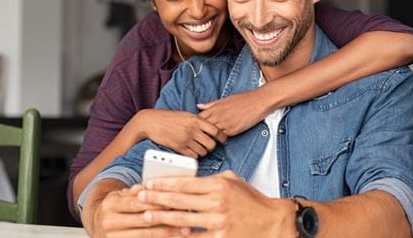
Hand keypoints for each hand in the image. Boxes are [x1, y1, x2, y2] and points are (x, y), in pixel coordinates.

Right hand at [91, 183, 188, 237]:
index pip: (136, 203)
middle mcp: (109, 222)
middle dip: (165, 217)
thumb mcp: (120, 195)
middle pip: (142, 220)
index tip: (173, 202)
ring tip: (183, 229)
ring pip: (144, 235)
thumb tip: (148, 185)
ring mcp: (112, 237)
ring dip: (166, 232)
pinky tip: (171, 237)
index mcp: (110, 204)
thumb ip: (134, 190)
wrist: (96, 225)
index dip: (155, 203)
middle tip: (184, 215)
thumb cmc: (114, 207)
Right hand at [131, 109, 227, 157]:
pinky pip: (193, 156)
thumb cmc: (169, 117)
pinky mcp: (179, 148)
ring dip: (203, 152)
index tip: (223, 140)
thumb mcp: (186, 115)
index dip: (222, 137)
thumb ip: (198, 121)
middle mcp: (193, 129)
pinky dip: (194, 155)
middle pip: (212, 144)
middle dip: (212, 146)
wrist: (151, 122)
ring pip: (203, 151)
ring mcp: (186, 139)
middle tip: (209, 145)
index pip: (216, 130)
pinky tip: (191, 151)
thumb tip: (211, 128)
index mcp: (196, 119)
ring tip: (199, 148)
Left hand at [137, 171, 296, 237]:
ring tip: (147, 215)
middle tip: (140, 197)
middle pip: (179, 201)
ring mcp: (218, 223)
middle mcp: (217, 203)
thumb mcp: (232, 180)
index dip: (164, 183)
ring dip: (162, 218)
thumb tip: (187, 180)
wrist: (272, 222)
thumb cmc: (252, 200)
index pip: (185, 183)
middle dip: (156, 198)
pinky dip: (180, 236)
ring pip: (182, 220)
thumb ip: (210, 179)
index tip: (149, 183)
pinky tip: (168, 234)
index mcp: (219, 185)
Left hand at [197, 89, 273, 135]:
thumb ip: (211, 104)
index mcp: (215, 107)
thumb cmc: (244, 98)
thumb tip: (199, 106)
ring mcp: (225, 123)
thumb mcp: (225, 99)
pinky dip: (219, 139)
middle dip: (200, 132)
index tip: (196, 127)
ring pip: (211, 134)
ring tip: (208, 141)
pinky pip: (222, 137)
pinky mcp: (233, 130)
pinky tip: (219, 140)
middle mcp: (218, 115)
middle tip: (199, 137)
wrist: (259, 101)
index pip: (199, 118)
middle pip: (203, 127)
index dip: (196, 124)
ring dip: (209, 137)